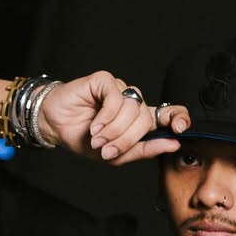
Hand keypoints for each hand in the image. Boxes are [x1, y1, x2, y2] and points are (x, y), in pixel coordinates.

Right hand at [38, 73, 187, 162]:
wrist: (55, 127)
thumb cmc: (83, 139)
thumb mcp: (115, 155)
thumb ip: (143, 150)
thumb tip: (172, 144)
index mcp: (137, 120)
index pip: (166, 114)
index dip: (177, 118)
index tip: (180, 129)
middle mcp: (131, 103)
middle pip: (145, 119)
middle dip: (127, 138)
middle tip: (107, 150)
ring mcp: (119, 89)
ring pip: (132, 109)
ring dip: (113, 130)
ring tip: (97, 139)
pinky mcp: (105, 80)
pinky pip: (116, 98)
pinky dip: (106, 116)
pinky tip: (95, 125)